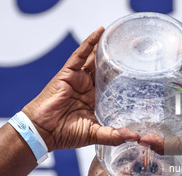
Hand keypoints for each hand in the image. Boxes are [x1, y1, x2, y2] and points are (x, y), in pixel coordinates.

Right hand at [22, 27, 138, 150]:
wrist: (43, 132)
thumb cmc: (65, 134)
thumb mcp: (94, 134)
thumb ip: (113, 135)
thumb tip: (135, 138)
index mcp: (95, 100)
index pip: (111, 85)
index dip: (122, 77)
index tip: (138, 71)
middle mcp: (88, 88)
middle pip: (104, 70)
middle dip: (116, 60)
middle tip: (131, 49)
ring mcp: (78, 79)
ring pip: (94, 59)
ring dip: (104, 48)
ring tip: (119, 37)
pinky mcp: (68, 73)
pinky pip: (80, 55)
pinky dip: (89, 43)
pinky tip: (100, 32)